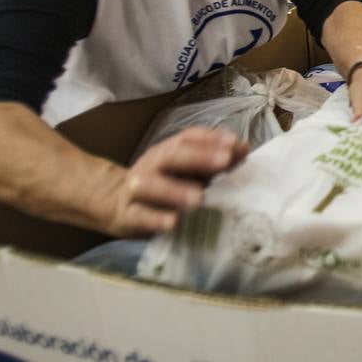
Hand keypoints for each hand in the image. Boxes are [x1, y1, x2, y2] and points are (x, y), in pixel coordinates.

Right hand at [102, 127, 248, 236]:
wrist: (117, 206)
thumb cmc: (164, 187)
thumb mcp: (188, 172)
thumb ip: (214, 162)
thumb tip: (244, 149)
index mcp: (168, 151)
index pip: (189, 138)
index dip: (212, 139)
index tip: (236, 144)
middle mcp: (152, 165)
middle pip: (173, 156)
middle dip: (200, 157)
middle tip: (224, 161)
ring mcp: (136, 190)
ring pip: (151, 185)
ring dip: (175, 190)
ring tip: (198, 198)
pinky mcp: (127, 215)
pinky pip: (140, 215)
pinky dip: (155, 219)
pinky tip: (173, 223)